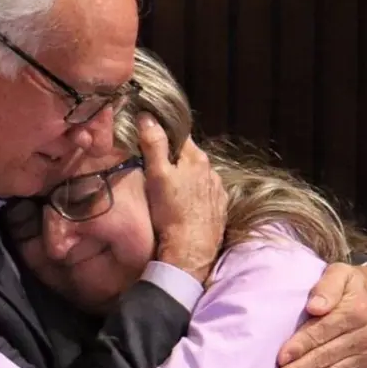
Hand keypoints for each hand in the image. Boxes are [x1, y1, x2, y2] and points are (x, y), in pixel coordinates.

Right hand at [138, 113, 227, 282]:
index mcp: (196, 158)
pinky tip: (183, 205)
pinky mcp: (219, 208)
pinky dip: (194, 195)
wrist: (190, 251)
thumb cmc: (171, 213)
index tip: (150, 139)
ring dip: (185, 177)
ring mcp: (217, 190)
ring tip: (168, 190)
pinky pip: (205, 194)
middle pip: (188, 156)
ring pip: (197, 175)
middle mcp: (211, 171)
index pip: (180, 135)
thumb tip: (148, 116)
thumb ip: (153, 144)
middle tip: (154, 168)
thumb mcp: (157, 175)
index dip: (164, 135)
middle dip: (173, 158)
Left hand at [273, 262, 366, 367]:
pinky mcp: (363, 367)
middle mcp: (360, 338)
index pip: (322, 332)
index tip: (282, 357)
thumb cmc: (356, 284)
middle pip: (325, 356)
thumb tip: (315, 306)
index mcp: (353, 313)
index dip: (301, 345)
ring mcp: (362, 355)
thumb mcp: (342, 273)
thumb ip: (327, 287)